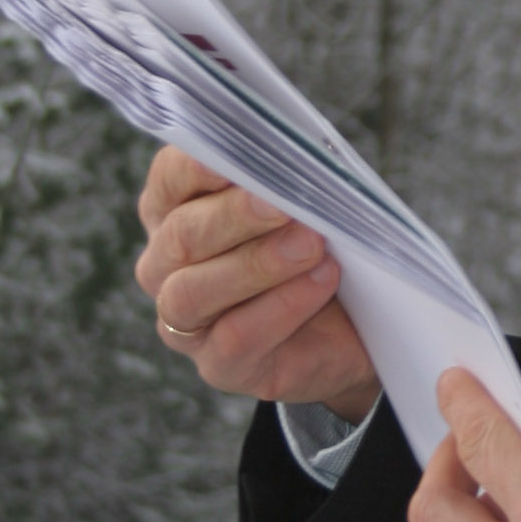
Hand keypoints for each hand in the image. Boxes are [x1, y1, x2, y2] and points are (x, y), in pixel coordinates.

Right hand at [134, 145, 379, 420]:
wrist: (355, 325)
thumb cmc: (319, 245)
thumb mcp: (305, 204)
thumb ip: (286, 180)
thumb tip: (291, 160)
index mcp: (176, 208)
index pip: (169, 178)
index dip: (196, 166)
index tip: (234, 157)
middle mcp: (166, 264)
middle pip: (182, 235)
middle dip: (235, 216)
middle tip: (285, 204)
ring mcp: (184, 320)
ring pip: (195, 291)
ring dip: (258, 264)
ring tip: (312, 245)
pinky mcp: (217, 364)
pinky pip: (235, 336)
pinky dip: (282, 306)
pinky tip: (321, 281)